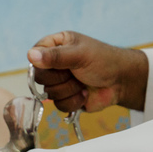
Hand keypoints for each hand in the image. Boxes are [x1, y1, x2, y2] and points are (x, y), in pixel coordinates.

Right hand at [27, 31, 149, 113]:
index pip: (34, 54)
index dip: (42, 63)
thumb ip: (55, 56)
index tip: (57, 65)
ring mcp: (60, 82)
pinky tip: (85, 94)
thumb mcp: (79, 55)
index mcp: (56, 46)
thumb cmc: (104, 60)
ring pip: (49, 94)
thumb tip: (30, 55)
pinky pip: (59, 105)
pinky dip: (74, 101)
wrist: (122, 82)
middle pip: (39, 77)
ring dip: (70, 90)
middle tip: (75, 73)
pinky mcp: (66, 98)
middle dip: (60, 79)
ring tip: (83, 83)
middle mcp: (55, 64)